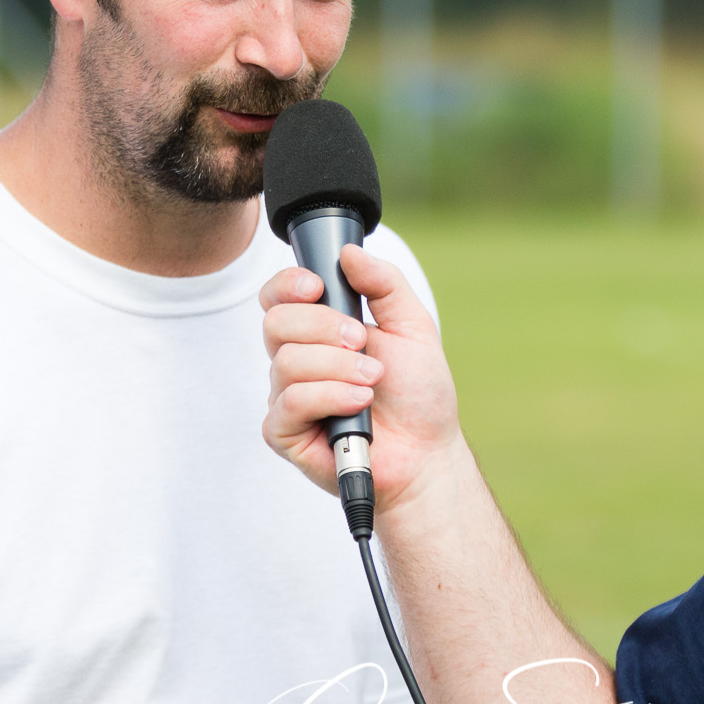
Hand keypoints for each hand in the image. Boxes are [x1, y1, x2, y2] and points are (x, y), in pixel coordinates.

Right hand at [261, 244, 463, 511]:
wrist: (427, 451)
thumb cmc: (417, 394)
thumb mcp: (413, 326)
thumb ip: (384, 284)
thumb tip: (349, 252)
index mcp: (318, 331)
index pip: (277, 296)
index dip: (288, 285)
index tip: (317, 286)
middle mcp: (296, 360)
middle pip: (276, 322)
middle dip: (324, 327)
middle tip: (363, 343)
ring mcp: (287, 396)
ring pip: (287, 362)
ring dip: (339, 367)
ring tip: (371, 382)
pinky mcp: (284, 432)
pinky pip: (291, 402)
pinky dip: (330, 397)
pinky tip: (358, 405)